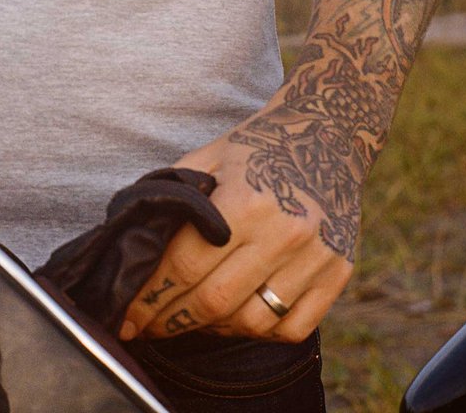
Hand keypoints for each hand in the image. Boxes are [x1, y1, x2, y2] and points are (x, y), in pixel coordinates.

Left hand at [118, 114, 353, 342]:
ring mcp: (316, 258)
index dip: (151, 295)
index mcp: (245, 202)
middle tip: (143, 327)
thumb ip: (176, 198)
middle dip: (170, 319)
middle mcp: (284, 234)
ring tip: (188, 320)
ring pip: (253, 322)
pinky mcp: (338, 274)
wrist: (326, 133)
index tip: (127, 315)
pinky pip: (293, 328)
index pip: (185, 264)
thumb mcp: (209, 158)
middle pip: (214, 299)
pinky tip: (234, 321)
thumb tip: (137, 243)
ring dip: (212, 330)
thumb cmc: (258, 145)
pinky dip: (259, 333)